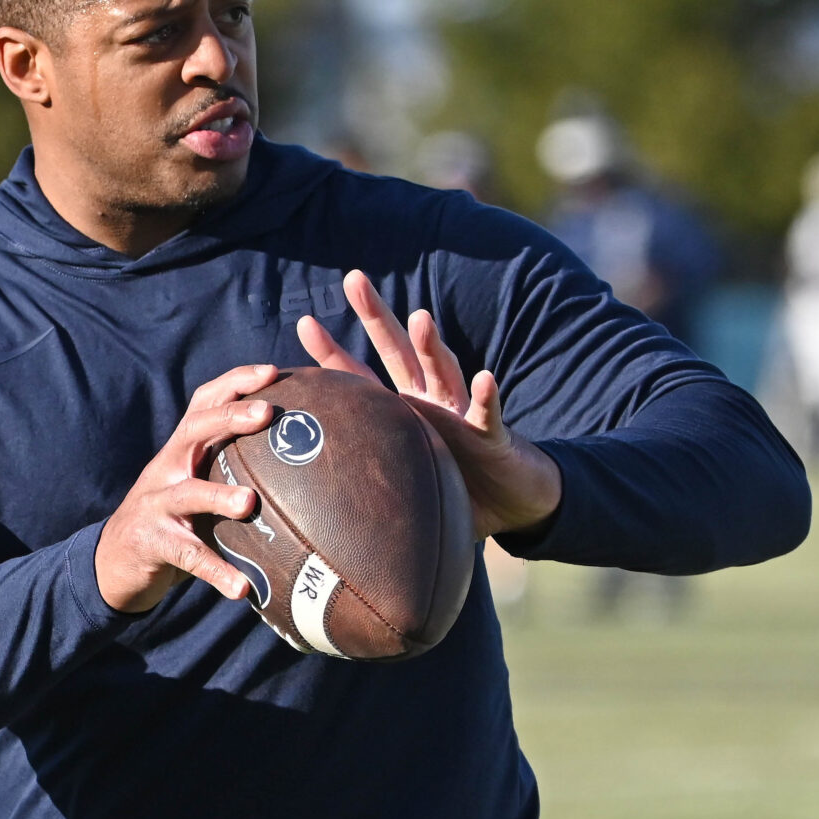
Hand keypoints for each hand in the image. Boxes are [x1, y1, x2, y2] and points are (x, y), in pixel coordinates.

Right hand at [95, 363, 279, 612]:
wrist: (117, 559)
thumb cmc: (176, 517)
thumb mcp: (197, 483)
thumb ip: (231, 466)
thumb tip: (302, 456)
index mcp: (183, 449)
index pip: (205, 402)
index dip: (235, 382)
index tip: (272, 371)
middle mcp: (167, 467)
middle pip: (194, 430)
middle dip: (230, 418)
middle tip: (267, 415)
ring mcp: (155, 504)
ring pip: (187, 493)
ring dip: (218, 496)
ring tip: (248, 503)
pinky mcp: (151, 542)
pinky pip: (188, 556)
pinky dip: (216, 571)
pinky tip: (242, 587)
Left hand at [297, 270, 561, 537]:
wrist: (515, 501)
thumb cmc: (458, 492)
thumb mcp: (403, 494)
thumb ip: (363, 505)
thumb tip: (316, 538)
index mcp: (403, 414)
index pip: (361, 378)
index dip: (333, 353)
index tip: (303, 323)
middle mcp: (429, 402)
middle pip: (397, 351)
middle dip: (376, 316)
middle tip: (354, 279)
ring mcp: (461, 413)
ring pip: (443, 371)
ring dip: (432, 346)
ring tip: (421, 318)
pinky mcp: (492, 435)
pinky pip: (489, 415)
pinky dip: (486, 397)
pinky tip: (485, 379)